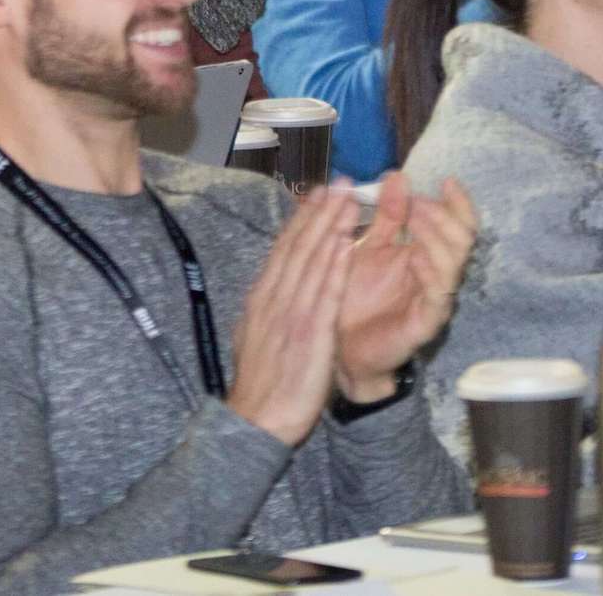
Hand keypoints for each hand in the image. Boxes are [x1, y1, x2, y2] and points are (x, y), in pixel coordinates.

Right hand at [225, 182, 354, 447]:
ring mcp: (292, 312)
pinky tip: (346, 243)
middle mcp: (275, 297)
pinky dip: (335, 264)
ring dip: (332, 226)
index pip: (284, 249)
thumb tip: (269, 287)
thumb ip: (266, 308)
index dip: (302, 218)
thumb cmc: (259, 384)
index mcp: (262, 297)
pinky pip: (325, 292)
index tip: (317, 194)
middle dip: (320, 210)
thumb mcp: (254, 335)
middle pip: (300, 245)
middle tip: (340, 181)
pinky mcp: (310, 332)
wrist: (256, 420)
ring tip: (349, 199)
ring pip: (314, 260)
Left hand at [335, 174, 478, 399]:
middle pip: (464, 242)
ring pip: (455, 266)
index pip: (458, 225)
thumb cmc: (354, 294)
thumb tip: (398, 175)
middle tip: (419, 204)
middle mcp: (437, 276)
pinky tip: (415, 257)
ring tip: (414, 219)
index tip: (447, 180)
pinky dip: (430, 272)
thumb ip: (386, 215)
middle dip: (444, 216)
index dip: (458, 203)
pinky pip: (439, 297)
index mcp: (426, 254)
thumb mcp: (368, 246)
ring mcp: (433, 300)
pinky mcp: (425, 324)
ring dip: (437, 237)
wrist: (338, 345)